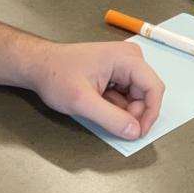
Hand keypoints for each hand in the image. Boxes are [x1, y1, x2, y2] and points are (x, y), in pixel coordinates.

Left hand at [29, 40, 164, 139]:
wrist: (39, 65)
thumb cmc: (56, 76)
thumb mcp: (82, 101)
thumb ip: (111, 118)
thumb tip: (135, 132)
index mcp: (128, 58)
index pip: (154, 88)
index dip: (149, 114)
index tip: (137, 134)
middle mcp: (131, 58)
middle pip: (146, 94)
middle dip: (132, 113)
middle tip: (110, 123)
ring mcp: (124, 65)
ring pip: (136, 97)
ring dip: (121, 110)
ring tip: (97, 108)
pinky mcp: (117, 73)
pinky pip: (126, 95)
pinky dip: (115, 106)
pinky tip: (97, 103)